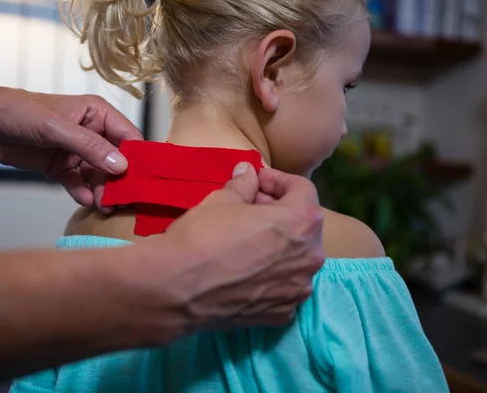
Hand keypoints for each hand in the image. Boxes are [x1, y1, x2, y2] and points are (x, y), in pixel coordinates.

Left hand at [0, 86, 142, 207]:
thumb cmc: (17, 112)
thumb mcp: (56, 127)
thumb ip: (90, 147)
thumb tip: (121, 166)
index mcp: (97, 113)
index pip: (128, 136)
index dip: (138, 158)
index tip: (143, 180)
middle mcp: (91, 132)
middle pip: (116, 161)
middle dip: (120, 181)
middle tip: (122, 201)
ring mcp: (76, 151)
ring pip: (99, 176)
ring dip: (103, 191)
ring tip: (104, 206)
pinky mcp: (62, 167)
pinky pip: (80, 183)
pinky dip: (84, 193)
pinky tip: (86, 202)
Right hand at [160, 163, 324, 329]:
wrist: (177, 288)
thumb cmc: (202, 236)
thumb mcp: (222, 200)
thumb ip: (244, 185)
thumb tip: (247, 172)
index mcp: (301, 222)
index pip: (302, 190)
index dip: (278, 180)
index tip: (257, 181)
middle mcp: (310, 257)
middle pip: (303, 226)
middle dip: (279, 213)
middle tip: (249, 208)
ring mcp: (297, 290)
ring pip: (295, 259)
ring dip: (277, 246)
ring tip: (248, 242)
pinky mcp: (282, 314)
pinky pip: (283, 287)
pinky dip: (270, 276)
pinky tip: (245, 271)